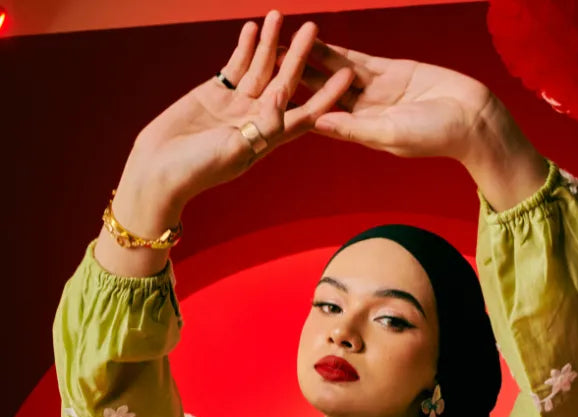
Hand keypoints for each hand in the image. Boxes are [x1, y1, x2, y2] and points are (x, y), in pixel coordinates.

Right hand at [125, 12, 354, 205]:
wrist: (159, 169)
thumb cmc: (199, 169)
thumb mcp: (235, 150)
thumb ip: (263, 125)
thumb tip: (284, 96)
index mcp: (268, 139)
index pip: (305, 113)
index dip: (327, 94)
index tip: (347, 74)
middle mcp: (257, 119)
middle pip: (285, 82)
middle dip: (300, 56)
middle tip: (314, 27)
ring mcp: (237, 104)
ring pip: (259, 68)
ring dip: (270, 43)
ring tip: (280, 15)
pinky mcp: (215, 92)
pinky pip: (235, 65)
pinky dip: (244, 47)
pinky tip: (254, 28)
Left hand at [283, 40, 493, 160]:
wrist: (471, 116)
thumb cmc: (436, 135)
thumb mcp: (391, 134)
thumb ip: (354, 128)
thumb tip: (316, 123)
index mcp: (359, 133)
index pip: (318, 119)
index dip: (293, 108)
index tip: (265, 98)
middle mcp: (362, 113)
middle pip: (320, 93)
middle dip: (294, 78)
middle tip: (264, 64)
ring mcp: (374, 91)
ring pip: (334, 72)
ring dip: (310, 59)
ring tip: (282, 45)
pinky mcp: (388, 71)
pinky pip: (355, 59)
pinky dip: (335, 51)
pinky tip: (315, 40)